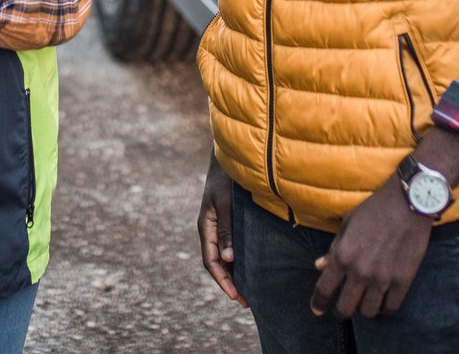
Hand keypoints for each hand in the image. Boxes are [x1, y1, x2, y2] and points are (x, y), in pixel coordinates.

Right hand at [198, 155, 246, 305]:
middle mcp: (211, 229)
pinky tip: (252, 266)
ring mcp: (220, 225)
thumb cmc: (226, 176)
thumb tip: (228, 259)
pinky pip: (232, 245)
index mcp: (206, 226)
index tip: (236, 296)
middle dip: (230, 283)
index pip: (211, 261)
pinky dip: (240, 260)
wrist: (230, 155)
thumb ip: (226, 229)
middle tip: (247, 302)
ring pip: (225, 256)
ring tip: (251, 291)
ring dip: (235, 274)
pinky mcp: (230, 220)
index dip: (222, 280)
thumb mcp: (226, 202)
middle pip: (217, 263)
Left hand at [310, 180, 432, 319]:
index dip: (318, 304)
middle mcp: (360, 271)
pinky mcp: (403, 280)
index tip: (317, 310)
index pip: (324, 290)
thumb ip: (334, 248)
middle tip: (342, 308)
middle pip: (345, 308)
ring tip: (365, 301)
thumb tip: (319, 267)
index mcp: (343, 255)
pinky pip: (390, 308)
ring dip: (363, 309)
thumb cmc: (374, 210)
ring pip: (368, 312)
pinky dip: (384, 308)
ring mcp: (383, 278)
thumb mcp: (347, 224)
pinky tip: (382, 301)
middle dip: (340, 311)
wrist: (408, 203)